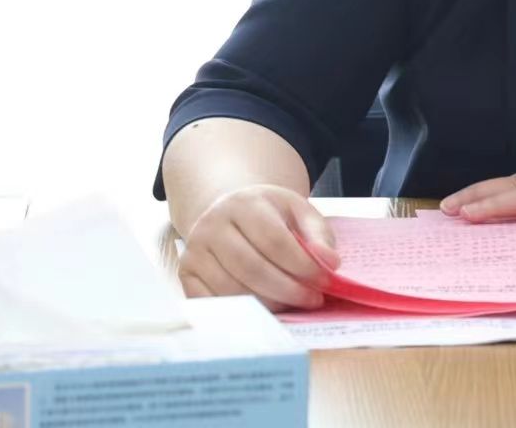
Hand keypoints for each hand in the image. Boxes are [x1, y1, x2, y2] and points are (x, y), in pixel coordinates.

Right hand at [178, 184, 341, 311]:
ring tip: (292, 305)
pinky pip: (212, 302)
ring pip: (232, 289)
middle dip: (287, 289)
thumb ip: (318, 234)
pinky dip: (240, 312)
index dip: (302, 265)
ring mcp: (194, 250)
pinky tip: (264, 311)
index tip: (324, 281)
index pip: (274, 240)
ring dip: (267, 304)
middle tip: (312, 300)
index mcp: (244, 204)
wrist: (227, 210)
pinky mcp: (185, 273)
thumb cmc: (268, 214)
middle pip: (252, 268)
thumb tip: (330, 263)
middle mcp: (212, 225)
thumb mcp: (297, 211)